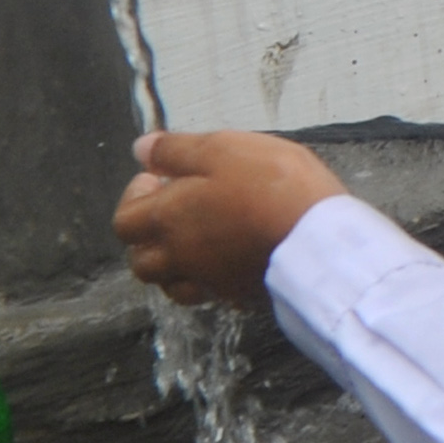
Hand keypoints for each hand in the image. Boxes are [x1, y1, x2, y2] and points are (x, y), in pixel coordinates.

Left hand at [115, 130, 348, 308]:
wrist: (318, 239)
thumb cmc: (271, 186)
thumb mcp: (222, 148)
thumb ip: (176, 150)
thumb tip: (141, 149)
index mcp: (168, 219)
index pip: (124, 221)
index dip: (133, 197)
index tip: (157, 178)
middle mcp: (180, 257)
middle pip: (140, 260)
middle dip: (146, 236)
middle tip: (172, 210)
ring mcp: (210, 281)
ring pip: (170, 284)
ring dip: (170, 263)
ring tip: (193, 239)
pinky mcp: (240, 294)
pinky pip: (209, 292)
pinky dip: (205, 278)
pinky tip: (225, 259)